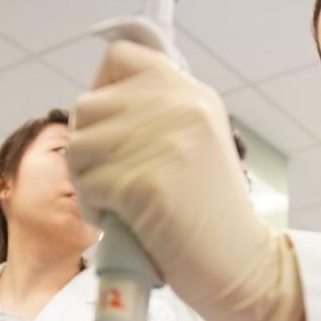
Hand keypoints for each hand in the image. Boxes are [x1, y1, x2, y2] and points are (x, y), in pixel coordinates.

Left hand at [66, 40, 304, 320]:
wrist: (242, 265)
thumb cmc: (209, 212)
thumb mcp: (194, 141)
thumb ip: (154, 113)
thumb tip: (95, 101)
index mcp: (190, 92)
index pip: (120, 56)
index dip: (103, 89)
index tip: (112, 126)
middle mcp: (178, 104)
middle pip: (87, 106)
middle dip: (89, 148)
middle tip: (117, 181)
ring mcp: (162, 140)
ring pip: (78, 146)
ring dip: (87, 181)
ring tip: (121, 204)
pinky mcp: (144, 181)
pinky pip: (86, 184)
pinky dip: (95, 209)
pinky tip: (124, 222)